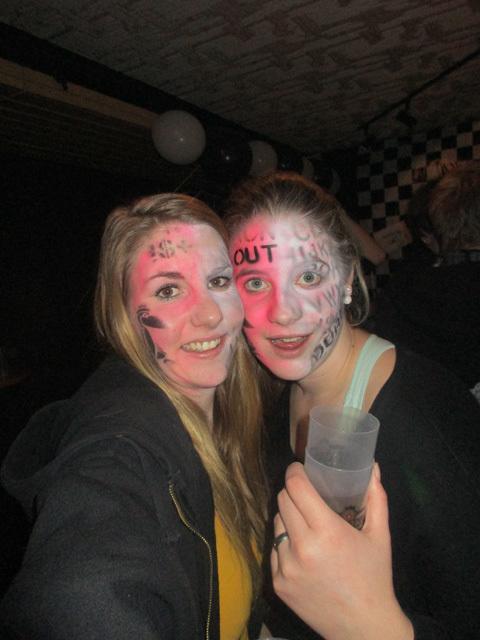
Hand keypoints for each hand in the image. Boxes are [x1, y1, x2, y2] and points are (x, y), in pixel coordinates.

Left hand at [271, 463, 412, 639]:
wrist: (363, 627)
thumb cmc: (374, 577)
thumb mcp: (380, 535)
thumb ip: (376, 497)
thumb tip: (372, 466)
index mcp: (327, 532)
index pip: (296, 487)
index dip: (295, 472)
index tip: (299, 469)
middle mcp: (302, 547)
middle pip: (282, 500)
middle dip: (293, 491)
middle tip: (305, 493)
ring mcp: (286, 566)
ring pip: (276, 523)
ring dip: (288, 517)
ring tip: (306, 523)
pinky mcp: (277, 583)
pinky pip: (275, 549)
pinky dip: (285, 543)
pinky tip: (303, 550)